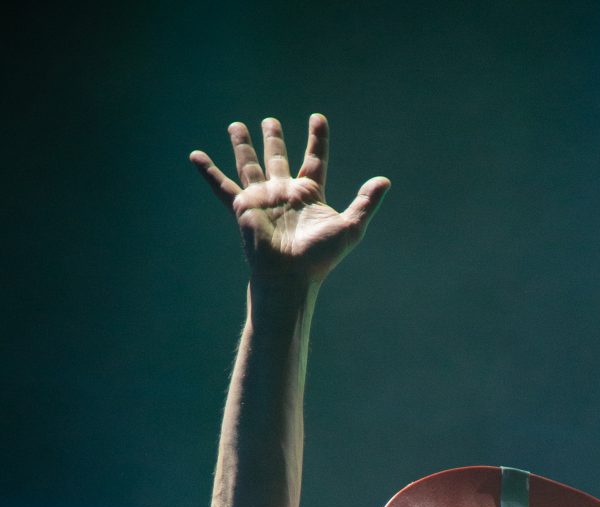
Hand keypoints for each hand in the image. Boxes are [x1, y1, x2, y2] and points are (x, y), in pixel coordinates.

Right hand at [190, 114, 389, 291]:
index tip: (317, 118)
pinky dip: (208, 172)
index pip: (314, 160)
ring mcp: (262, 199)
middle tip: (270, 122)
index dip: (316, 139)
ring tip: (236, 125)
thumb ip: (365, 203)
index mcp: (308, 195)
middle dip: (274, 139)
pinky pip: (221, 186)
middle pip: (278, 159)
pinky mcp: (243, 207)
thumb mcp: (350, 227)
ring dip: (243, 146)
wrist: (290, 276)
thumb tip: (385, 180)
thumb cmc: (319, 257)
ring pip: (250, 165)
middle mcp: (284, 194)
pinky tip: (195, 156)